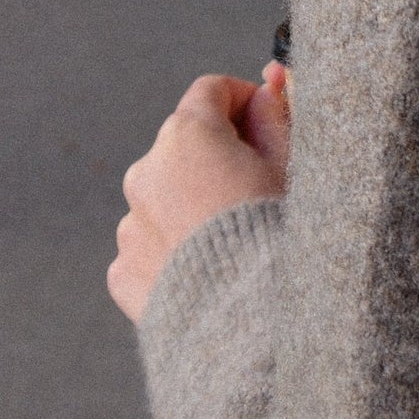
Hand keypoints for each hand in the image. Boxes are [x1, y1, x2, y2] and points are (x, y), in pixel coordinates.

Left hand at [107, 68, 289, 325]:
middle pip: (185, 145)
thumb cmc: (281, 239)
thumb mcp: (294, 167)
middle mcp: (146, 173)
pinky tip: (210, 272)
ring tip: (235, 240)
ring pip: (165, 197)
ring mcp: (130, 225)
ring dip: (193, 204)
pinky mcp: (124, 272)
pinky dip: (175, 250)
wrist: (253, 330)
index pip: (211, 91)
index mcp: (187, 136)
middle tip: (259, 187)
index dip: (245, 101)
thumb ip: (276, 117)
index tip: (268, 123)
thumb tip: (268, 88)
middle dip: (218, 156)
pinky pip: (152, 246)